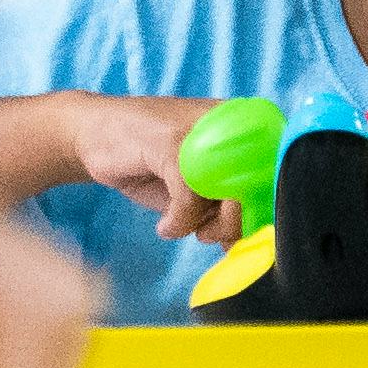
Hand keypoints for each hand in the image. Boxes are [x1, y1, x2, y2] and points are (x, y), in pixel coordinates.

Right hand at [0, 91, 242, 246]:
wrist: (94, 135)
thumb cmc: (150, 162)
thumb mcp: (194, 184)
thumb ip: (224, 203)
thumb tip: (254, 243)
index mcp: (241, 127)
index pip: (272, 172)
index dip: (260, 210)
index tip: (236, 231)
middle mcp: (227, 124)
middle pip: (255, 187)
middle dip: (233, 223)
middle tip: (208, 233)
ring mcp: (198, 130)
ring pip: (225, 195)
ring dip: (205, 226)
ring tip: (184, 225)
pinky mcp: (171, 143)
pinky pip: (189, 199)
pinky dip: (178, 222)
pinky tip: (165, 225)